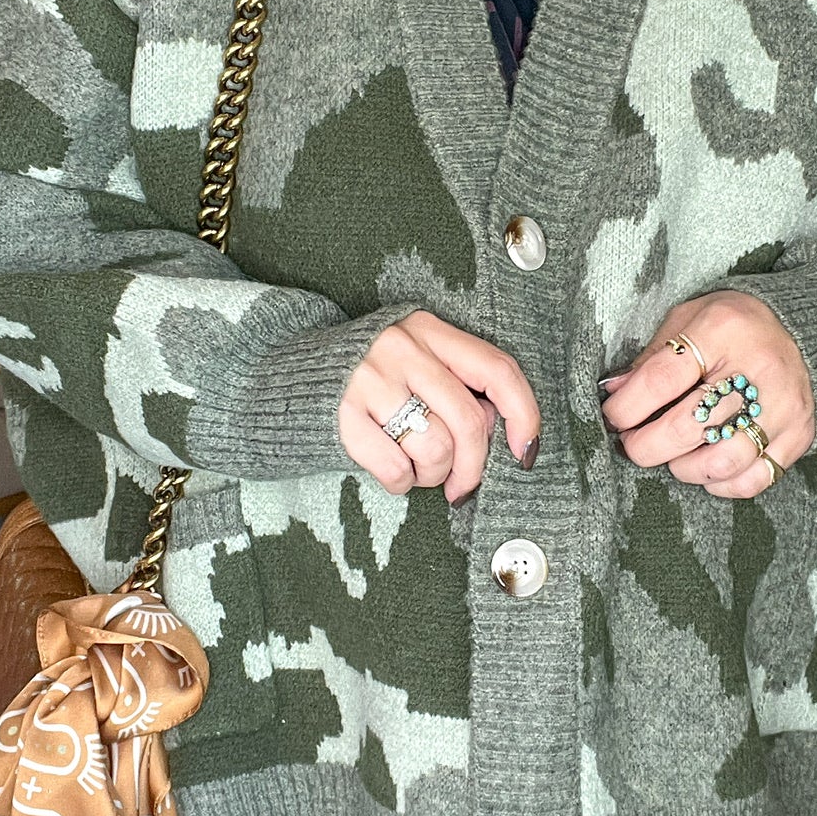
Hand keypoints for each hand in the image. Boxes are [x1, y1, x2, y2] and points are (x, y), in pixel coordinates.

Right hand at [339, 311, 541, 502]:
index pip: (496, 369)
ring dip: (434, 475)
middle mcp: (401, 348)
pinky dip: (402, 482)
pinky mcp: (343, 416)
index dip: (523, 414)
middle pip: (468, 421)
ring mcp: (370, 381)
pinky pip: (396, 469)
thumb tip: (499, 432)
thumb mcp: (418, 361)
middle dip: (473, 467)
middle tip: (461, 485)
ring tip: (419, 469)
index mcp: (429, 330)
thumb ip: (458, 385)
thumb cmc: (373, 379)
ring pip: (436, 448)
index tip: (525, 450)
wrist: (292, 379)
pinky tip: (393, 471)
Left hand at [599, 294, 814, 496]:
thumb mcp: (689, 320)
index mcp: (721, 330)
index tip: (614, 417)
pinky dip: (720, 484)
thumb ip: (651, 358)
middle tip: (633, 444)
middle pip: (687, 427)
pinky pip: (752, 479)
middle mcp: (756, 370)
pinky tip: (706, 469)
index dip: (626, 408)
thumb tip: (614, 393)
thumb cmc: (735, 326)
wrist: (806, 330)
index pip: (661, 381)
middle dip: (646, 446)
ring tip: (672, 455)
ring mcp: (782, 407)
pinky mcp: (797, 435)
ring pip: (720, 462)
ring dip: (682, 468)